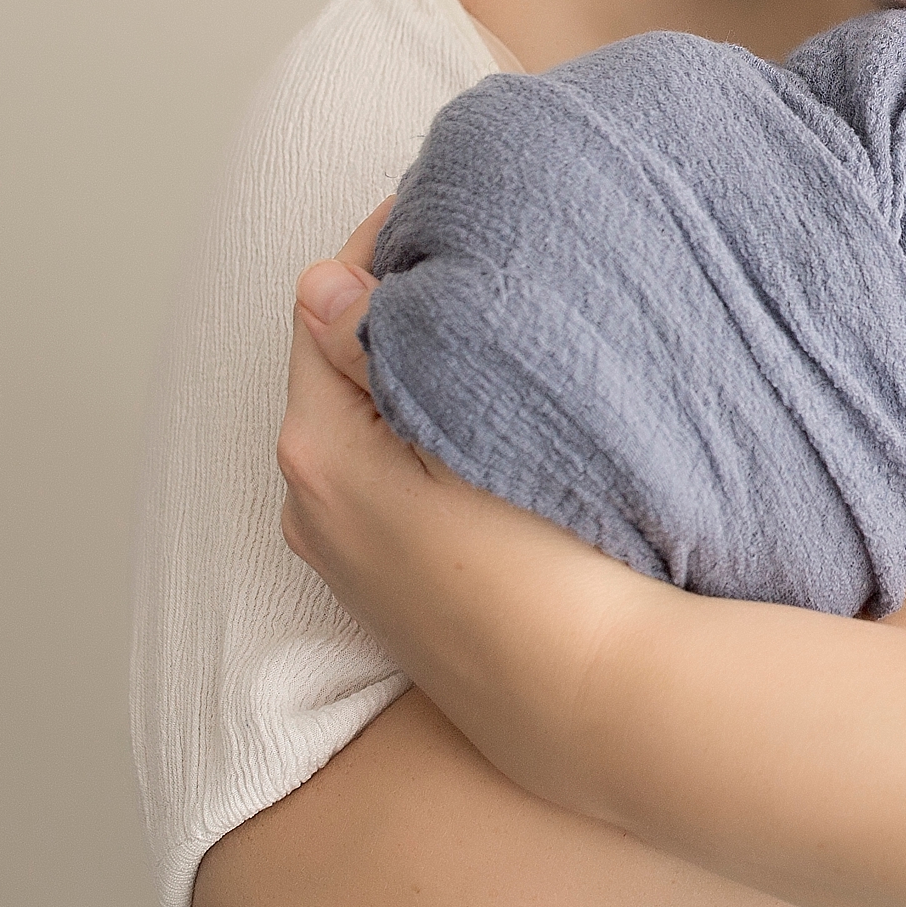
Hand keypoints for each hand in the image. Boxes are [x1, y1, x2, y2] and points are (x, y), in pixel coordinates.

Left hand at [274, 201, 665, 802]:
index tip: (449, 207)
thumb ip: (375, 354)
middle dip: (396, 307)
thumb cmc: (541, 565)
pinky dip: (421, 429)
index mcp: (316, 453)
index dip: (386, 246)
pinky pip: (389, 472)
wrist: (593, 699)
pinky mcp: (393, 586)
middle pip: (339, 362)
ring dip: (412, 370)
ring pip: (365, 419)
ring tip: (489, 326)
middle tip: (476, 254)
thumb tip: (324, 283)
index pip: (324, 304)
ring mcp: (350, 553)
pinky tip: (487, 422)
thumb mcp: (456, 440)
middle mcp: (312, 506)